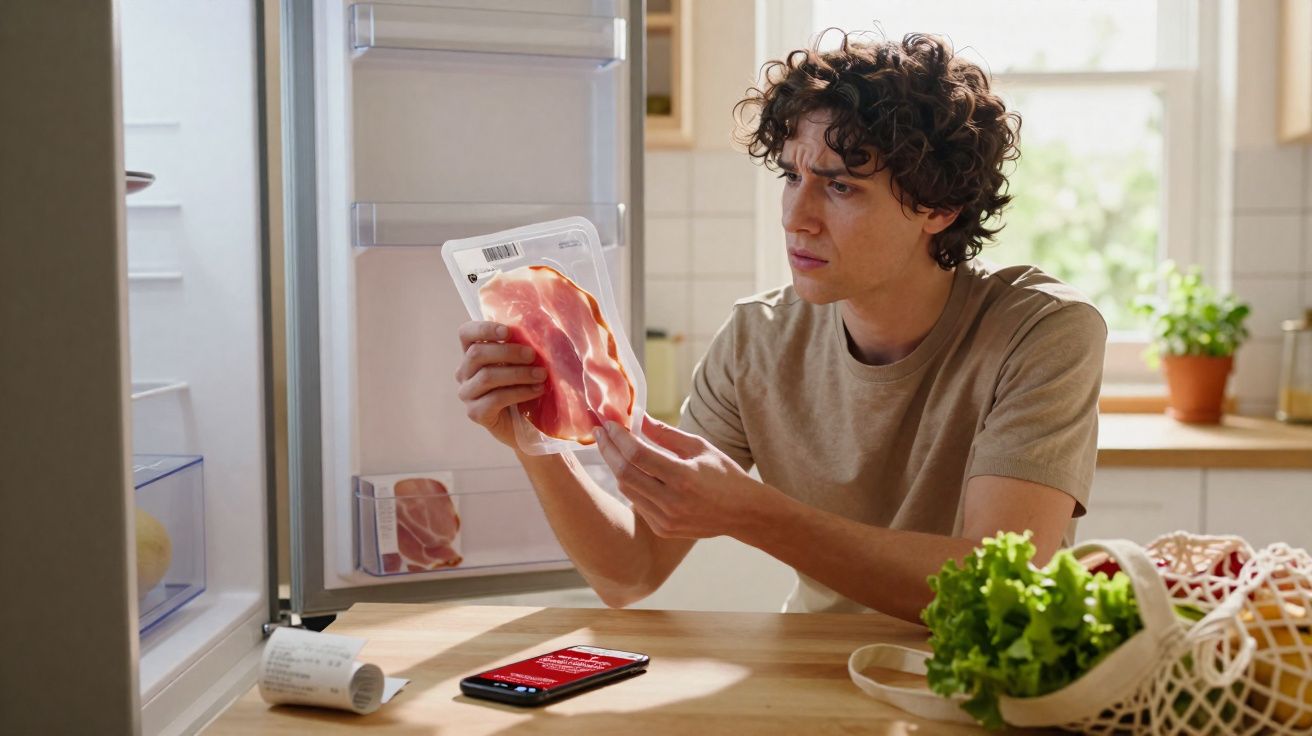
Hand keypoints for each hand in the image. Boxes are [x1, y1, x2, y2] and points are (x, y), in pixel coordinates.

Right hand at [454, 320, 544, 447]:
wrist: (525, 425)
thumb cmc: (524, 386)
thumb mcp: (524, 363)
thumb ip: (526, 347)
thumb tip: (549, 332)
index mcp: (472, 354)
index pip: (466, 333)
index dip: (484, 329)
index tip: (508, 332)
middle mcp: (464, 373)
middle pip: (477, 354)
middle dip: (508, 352)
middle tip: (533, 355)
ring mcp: (467, 394)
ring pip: (487, 376)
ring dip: (518, 373)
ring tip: (541, 375)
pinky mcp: (475, 413)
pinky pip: (496, 398)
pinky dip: (519, 392)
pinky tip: (536, 390)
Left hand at [593, 415, 771, 538]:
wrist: (743, 513)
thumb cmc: (724, 475)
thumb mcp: (699, 447)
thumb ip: (666, 433)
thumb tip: (639, 416)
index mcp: (683, 477)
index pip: (638, 454)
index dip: (619, 437)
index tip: (609, 423)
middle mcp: (672, 502)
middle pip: (624, 473)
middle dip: (608, 450)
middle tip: (601, 433)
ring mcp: (666, 519)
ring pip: (626, 489)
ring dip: (616, 467)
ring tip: (614, 448)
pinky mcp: (663, 529)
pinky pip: (637, 503)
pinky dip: (631, 484)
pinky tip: (632, 471)